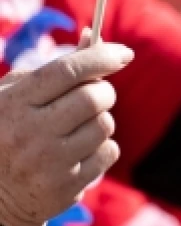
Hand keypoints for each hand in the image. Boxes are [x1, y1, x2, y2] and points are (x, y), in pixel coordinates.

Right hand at [0, 31, 131, 225]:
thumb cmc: (6, 133)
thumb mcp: (13, 97)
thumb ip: (52, 69)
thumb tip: (91, 38)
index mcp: (13, 104)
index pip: (67, 71)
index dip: (101, 57)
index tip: (124, 53)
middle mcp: (29, 133)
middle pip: (93, 97)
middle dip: (103, 90)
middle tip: (95, 94)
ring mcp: (48, 163)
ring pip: (105, 124)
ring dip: (100, 121)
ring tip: (76, 129)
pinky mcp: (66, 187)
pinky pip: (109, 152)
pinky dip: (102, 148)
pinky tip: (78, 154)